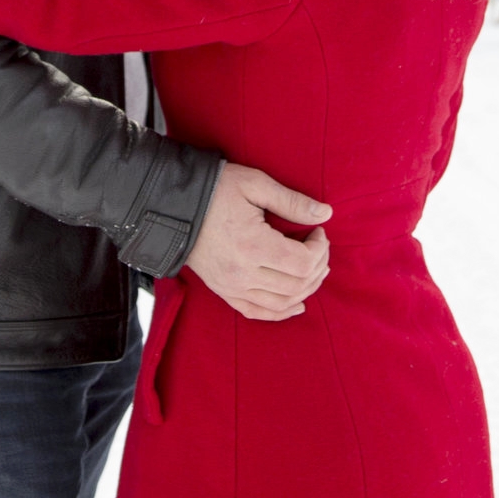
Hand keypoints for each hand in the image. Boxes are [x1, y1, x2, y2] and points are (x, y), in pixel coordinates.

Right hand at [184, 163, 332, 321]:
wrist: (172, 204)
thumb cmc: (215, 189)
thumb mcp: (255, 184)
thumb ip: (292, 201)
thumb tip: (325, 214)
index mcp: (253, 246)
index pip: (303, 263)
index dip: (320, 249)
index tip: (318, 231)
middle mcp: (242, 274)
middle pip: (297, 285)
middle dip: (318, 266)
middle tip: (319, 247)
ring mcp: (232, 286)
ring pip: (282, 303)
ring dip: (306, 289)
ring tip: (315, 269)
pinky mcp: (223, 291)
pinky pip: (257, 312)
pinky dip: (281, 313)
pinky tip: (297, 305)